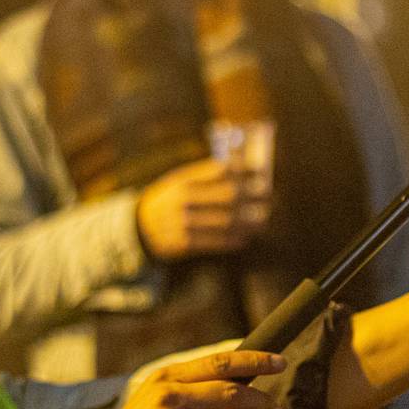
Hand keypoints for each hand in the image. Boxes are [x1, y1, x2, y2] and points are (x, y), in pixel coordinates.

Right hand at [136, 158, 270, 259]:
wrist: (139, 226)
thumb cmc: (168, 199)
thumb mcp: (179, 180)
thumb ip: (206, 173)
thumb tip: (239, 165)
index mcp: (182, 181)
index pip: (220, 172)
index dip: (243, 172)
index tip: (261, 172)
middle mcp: (182, 201)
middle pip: (227, 196)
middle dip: (251, 196)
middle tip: (269, 196)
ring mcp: (182, 223)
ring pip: (224, 222)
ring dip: (247, 221)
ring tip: (262, 220)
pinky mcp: (182, 244)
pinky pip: (213, 242)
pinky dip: (231, 240)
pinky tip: (244, 237)